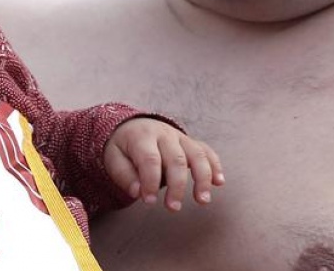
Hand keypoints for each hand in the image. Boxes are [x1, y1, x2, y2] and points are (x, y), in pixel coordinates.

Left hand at [104, 117, 223, 211]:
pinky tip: (219, 182)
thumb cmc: (123, 147)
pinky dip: (215, 165)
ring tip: (202, 200)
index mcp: (142, 137)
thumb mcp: (113, 158)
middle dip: (177, 186)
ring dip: (202, 178)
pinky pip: (206, 151)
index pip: (150, 159)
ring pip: (197, 154)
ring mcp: (180, 137)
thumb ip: (124, 175)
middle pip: (176, 159)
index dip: (151, 182)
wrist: (131, 125)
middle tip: (173, 208)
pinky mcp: (190, 142)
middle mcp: (164, 134)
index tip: (149, 202)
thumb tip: (138, 192)